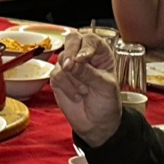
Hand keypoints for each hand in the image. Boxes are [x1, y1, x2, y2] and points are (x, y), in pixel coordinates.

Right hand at [50, 32, 121, 146]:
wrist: (97, 123)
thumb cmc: (107, 103)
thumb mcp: (105, 86)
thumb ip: (88, 73)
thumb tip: (72, 63)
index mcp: (101, 53)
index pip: (90, 39)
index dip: (85, 47)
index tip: (83, 59)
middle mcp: (84, 56)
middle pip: (72, 41)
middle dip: (70, 53)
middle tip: (71, 66)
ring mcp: (70, 66)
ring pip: (62, 60)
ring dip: (72, 78)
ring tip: (84, 91)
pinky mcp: (58, 78)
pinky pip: (56, 75)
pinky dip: (66, 87)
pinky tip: (77, 96)